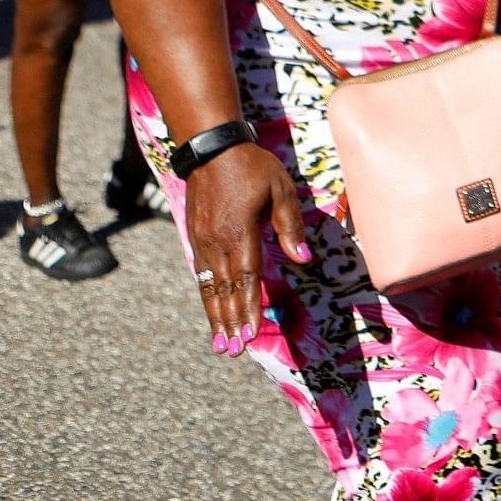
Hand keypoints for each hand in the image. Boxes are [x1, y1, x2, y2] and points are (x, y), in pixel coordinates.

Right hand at [182, 141, 309, 352]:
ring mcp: (203, 241)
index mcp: (241, 232)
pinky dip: (206, 297)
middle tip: (235, 351)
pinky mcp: (195, 237)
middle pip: (226, 290)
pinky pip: (201, 274)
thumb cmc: (253, 167)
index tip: (252, 334)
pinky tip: (211, 312)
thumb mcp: (281, 190)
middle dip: (232, 323)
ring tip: (220, 344)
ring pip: (210, 287)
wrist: (211, 149)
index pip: (247, 278)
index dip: (250, 308)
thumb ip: (291, 227)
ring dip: (216, 317)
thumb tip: (304, 261)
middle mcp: (218, 242)